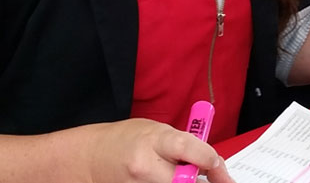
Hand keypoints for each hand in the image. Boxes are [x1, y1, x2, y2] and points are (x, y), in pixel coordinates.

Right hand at [76, 118, 235, 182]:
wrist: (92, 158)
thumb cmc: (126, 139)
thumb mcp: (157, 131)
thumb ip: (182, 144)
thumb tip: (209, 161)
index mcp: (154, 140)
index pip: (188, 148)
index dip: (208, 158)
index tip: (218, 166)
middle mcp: (146, 166)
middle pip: (182, 181)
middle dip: (198, 181)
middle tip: (215, 178)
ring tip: (186, 176)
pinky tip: (170, 181)